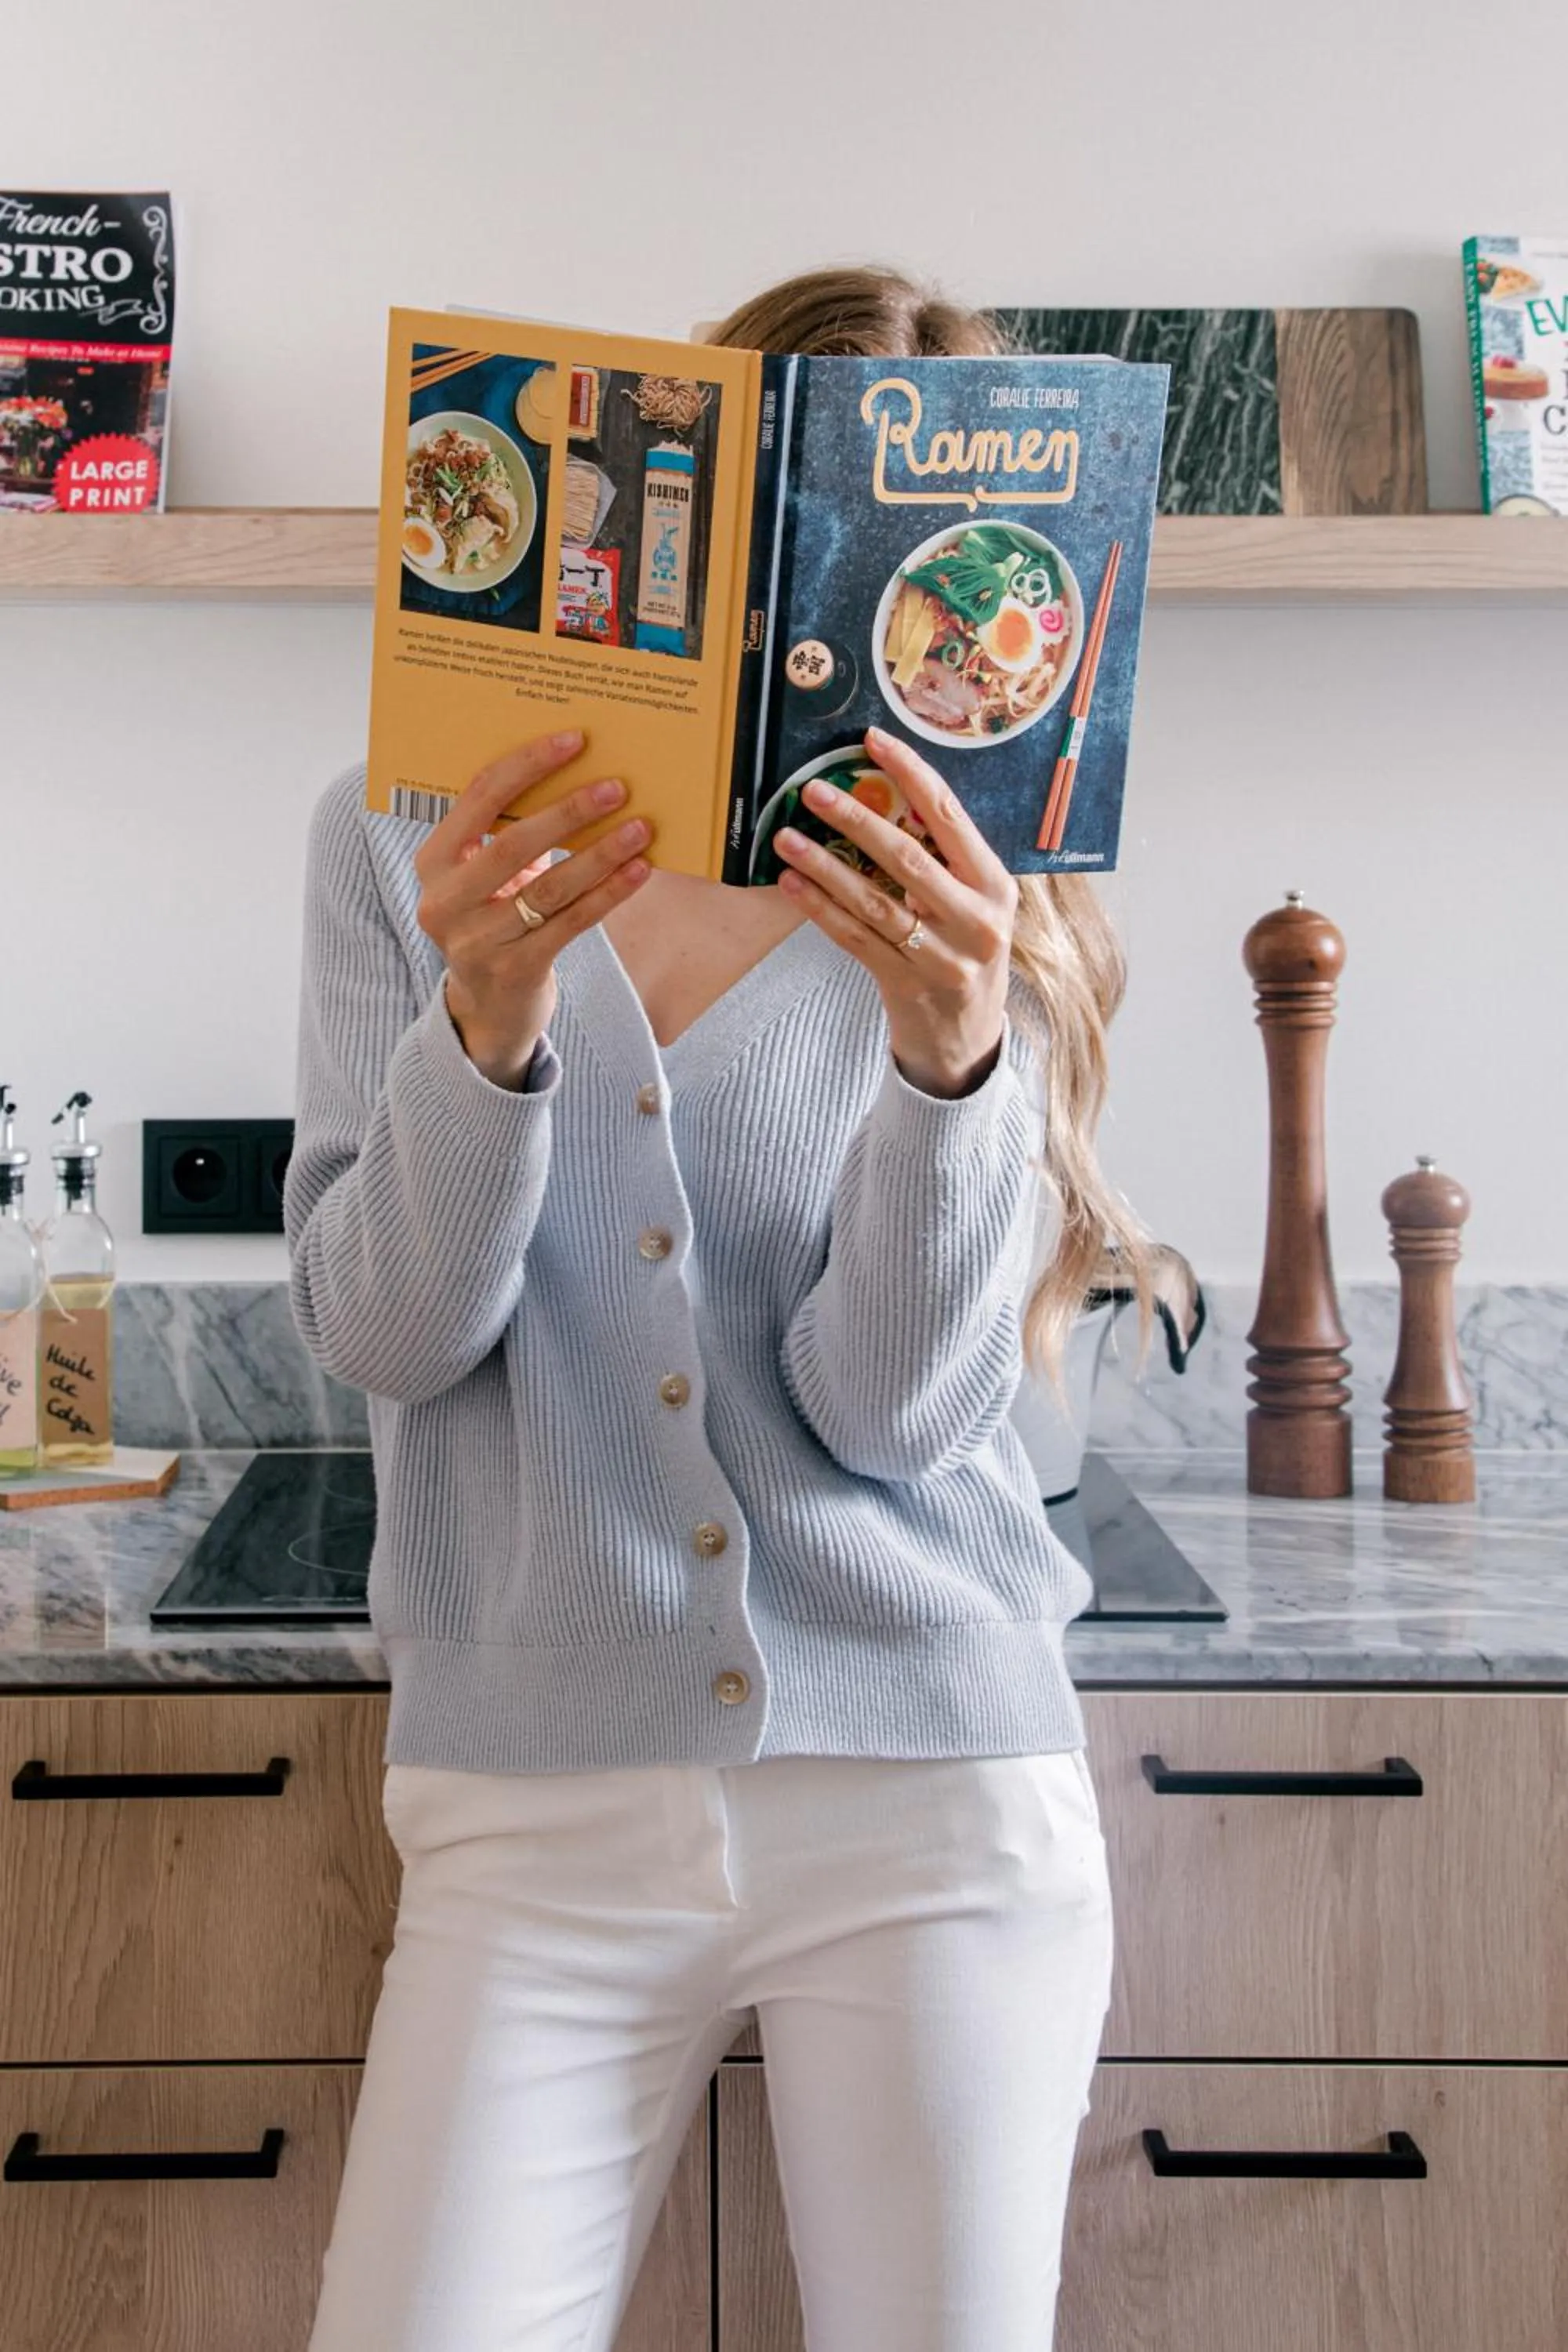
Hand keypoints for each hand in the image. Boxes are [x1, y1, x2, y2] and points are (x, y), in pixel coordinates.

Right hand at [414, 730, 652, 1087]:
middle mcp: (445, 902)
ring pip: (548, 888)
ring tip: (640, 828)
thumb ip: (509, 833)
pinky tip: (638, 871)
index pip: (476, 800)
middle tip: (615, 788)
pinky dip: (608, 894)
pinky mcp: (515, 971)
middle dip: (568, 811)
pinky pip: (570, 924)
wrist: (488, 1008)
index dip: (525, 766)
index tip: (572, 741)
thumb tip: (576, 775)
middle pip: (512, 844)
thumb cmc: (496, 921)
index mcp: (434, 863)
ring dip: (599, 854)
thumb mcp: (486, 877)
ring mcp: (477, 942)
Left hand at [771, 727, 1016, 1098]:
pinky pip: (855, 937)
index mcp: (995, 886)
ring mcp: (941, 956)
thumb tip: (885, 800)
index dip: (911, 774)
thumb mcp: (974, 907)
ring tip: (787, 836)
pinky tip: (793, 884)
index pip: (950, 816)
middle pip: (907, 856)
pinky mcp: (906, 983)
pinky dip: (820, 909)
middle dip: (856, 818)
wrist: (968, 1040)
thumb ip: (945, 864)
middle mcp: (975, 920)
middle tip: (814, 791)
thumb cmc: (965, 957)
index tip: (874, 742)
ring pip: (874, 900)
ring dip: (825, 864)